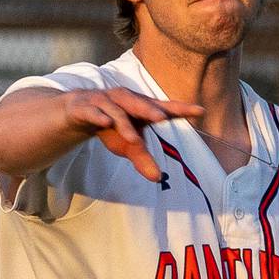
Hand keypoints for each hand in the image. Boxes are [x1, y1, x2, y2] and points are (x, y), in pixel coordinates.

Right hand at [61, 87, 203, 180]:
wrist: (77, 111)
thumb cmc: (111, 126)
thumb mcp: (127, 144)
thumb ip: (143, 157)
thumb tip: (157, 178)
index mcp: (139, 106)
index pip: (163, 107)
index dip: (181, 109)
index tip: (200, 111)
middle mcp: (124, 100)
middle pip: (139, 103)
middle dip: (150, 110)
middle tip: (162, 118)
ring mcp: (104, 102)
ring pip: (116, 110)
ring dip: (125, 124)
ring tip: (134, 139)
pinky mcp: (86, 107)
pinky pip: (93, 112)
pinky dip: (99, 117)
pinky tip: (106, 123)